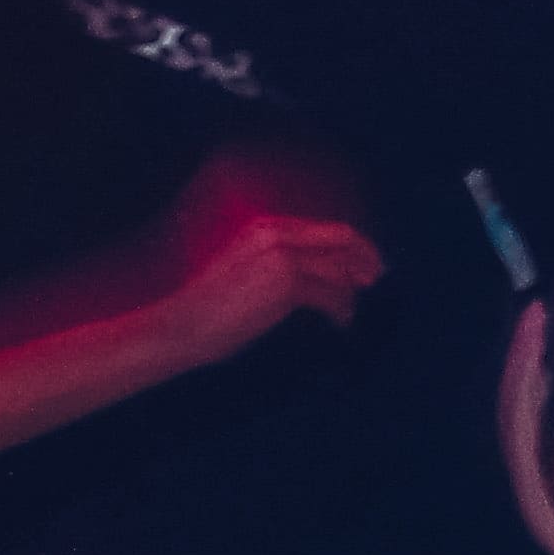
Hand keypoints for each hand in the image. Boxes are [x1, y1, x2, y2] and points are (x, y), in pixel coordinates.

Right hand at [155, 212, 382, 363]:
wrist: (177, 327)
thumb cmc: (207, 309)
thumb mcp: (244, 272)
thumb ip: (279, 263)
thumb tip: (322, 275)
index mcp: (264, 227)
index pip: (323, 229)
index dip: (351, 245)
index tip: (365, 262)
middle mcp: (275, 234)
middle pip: (342, 237)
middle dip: (365, 256)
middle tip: (375, 277)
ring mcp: (282, 256)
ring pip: (340, 269)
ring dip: (351, 291)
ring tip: (348, 310)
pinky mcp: (287, 284)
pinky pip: (333, 295)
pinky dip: (342, 310)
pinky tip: (341, 323)